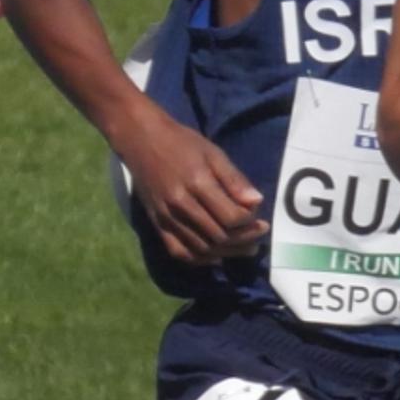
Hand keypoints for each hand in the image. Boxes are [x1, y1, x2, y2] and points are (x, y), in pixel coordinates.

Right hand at [116, 110, 268, 262]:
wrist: (140, 140)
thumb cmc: (181, 143)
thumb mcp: (213, 153)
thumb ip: (234, 179)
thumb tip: (257, 203)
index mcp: (197, 184)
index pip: (231, 218)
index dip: (250, 223)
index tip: (259, 218)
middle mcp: (179, 204)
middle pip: (219, 236)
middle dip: (244, 239)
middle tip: (258, 233)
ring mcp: (166, 217)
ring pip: (202, 248)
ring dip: (227, 251)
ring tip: (244, 246)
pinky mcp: (156, 223)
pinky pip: (178, 251)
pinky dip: (199, 259)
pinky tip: (215, 255)